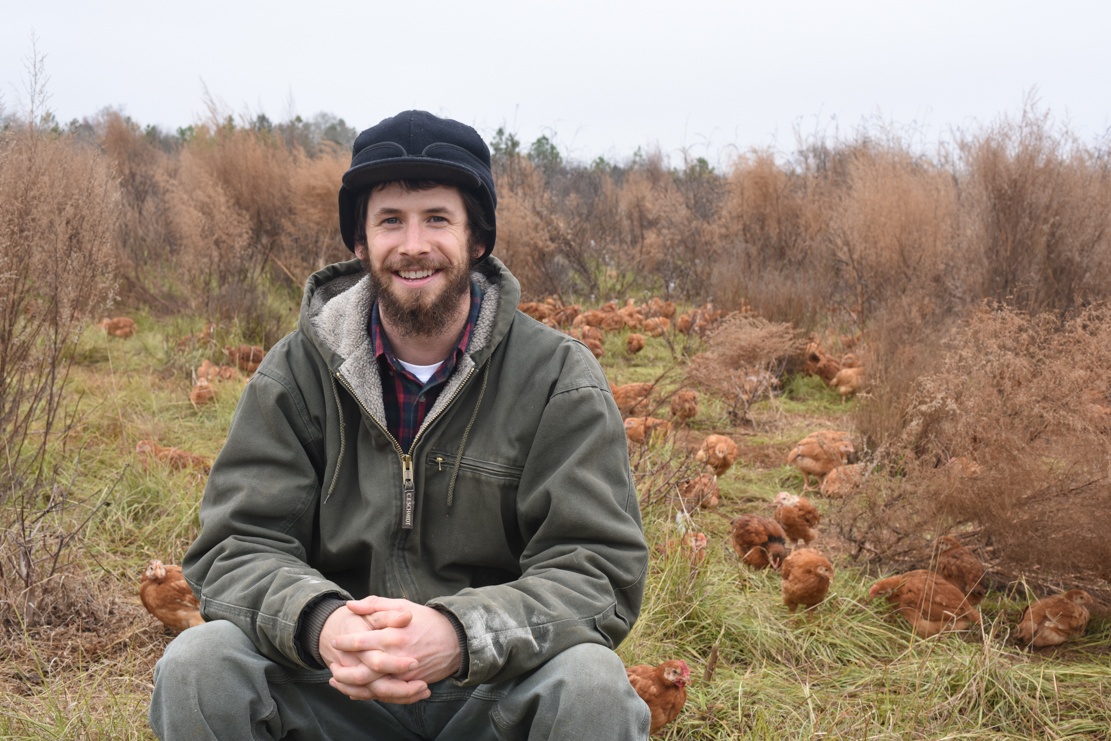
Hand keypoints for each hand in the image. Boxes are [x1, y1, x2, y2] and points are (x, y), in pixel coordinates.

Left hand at [321, 596, 462, 703]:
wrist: (456, 639)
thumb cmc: (427, 620)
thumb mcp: (402, 605)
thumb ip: (375, 605)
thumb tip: (351, 605)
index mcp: (393, 635)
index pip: (361, 642)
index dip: (344, 642)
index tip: (335, 641)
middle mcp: (397, 657)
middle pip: (363, 672)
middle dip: (344, 672)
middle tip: (333, 666)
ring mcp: (404, 674)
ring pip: (372, 687)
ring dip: (352, 687)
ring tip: (340, 681)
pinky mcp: (410, 684)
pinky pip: (387, 694)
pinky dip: (370, 694)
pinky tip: (358, 690)